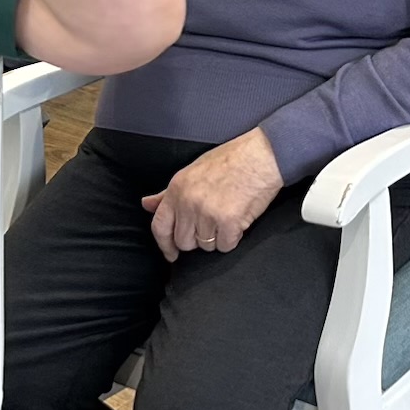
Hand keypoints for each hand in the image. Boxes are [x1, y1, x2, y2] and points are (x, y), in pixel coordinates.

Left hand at [142, 128, 282, 260]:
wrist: (262, 155)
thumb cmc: (231, 160)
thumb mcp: (193, 171)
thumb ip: (168, 193)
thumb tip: (147, 204)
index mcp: (177, 188)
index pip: (160, 226)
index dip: (164, 245)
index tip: (171, 254)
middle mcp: (189, 202)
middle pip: (184, 242)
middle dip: (197, 238)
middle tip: (211, 223)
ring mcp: (208, 213)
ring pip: (206, 246)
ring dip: (217, 237)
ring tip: (227, 215)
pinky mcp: (229, 222)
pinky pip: (225, 246)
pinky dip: (233, 238)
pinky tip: (238, 220)